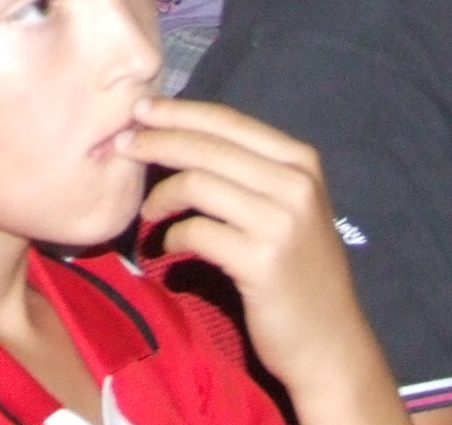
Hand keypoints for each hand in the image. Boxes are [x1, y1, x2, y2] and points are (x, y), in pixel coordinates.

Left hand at [130, 98, 397, 410]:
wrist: (330, 342)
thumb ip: (248, 169)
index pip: (228, 120)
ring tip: (147, 210)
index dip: (178, 112)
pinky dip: (172, 236)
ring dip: (160, 194)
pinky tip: (168, 245)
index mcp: (301, 161)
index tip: (139, 109)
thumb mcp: (287, 206)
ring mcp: (281, 223)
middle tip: (122, 145)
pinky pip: (195, 232)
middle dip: (156, 140)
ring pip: (196, 183)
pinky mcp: (261, 262)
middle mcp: (295, 185)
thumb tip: (182, 134)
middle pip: (207, 147)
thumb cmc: (298, 269)